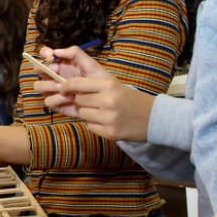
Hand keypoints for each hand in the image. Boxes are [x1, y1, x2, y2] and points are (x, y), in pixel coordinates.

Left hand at [35, 46, 153, 141]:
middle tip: (94, 101)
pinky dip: (95, 124)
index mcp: (108, 84)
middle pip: (78, 100)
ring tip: (104, 111)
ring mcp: (109, 118)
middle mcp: (108, 100)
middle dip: (81, 101)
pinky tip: (108, 121)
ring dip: (88, 113)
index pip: (75, 84)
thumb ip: (90, 84)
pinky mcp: (110, 133)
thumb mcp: (112, 83)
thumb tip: (62, 86)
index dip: (65, 87)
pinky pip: (90, 126)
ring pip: (82, 113)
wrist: (153, 117)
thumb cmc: (128, 98)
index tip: (63, 89)